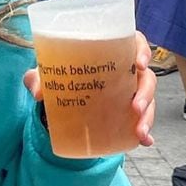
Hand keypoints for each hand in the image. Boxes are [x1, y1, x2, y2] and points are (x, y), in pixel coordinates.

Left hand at [24, 32, 157, 148]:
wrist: (61, 95)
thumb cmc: (61, 74)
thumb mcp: (48, 73)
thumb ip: (38, 77)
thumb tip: (37, 91)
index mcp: (112, 51)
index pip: (135, 43)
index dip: (143, 51)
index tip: (140, 64)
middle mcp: (126, 70)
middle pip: (146, 77)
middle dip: (145, 93)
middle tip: (135, 107)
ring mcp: (130, 92)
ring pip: (148, 100)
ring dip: (147, 116)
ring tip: (139, 131)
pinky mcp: (128, 111)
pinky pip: (141, 120)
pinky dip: (145, 132)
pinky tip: (145, 142)